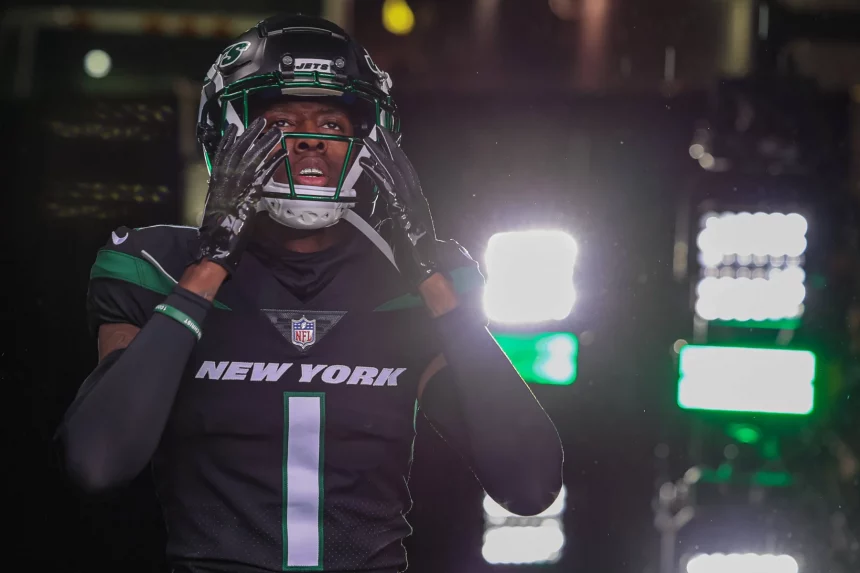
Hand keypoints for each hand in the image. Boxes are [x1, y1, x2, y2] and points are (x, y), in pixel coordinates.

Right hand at [198, 118, 284, 273]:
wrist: (216, 239)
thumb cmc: (216, 226)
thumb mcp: (216, 202)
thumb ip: (223, 190)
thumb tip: (229, 184)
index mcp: (216, 178)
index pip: (222, 153)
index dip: (228, 139)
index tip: (234, 127)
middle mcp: (226, 176)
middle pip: (240, 149)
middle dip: (251, 134)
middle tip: (262, 120)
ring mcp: (238, 184)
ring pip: (254, 157)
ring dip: (267, 143)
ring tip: (277, 132)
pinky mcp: (251, 193)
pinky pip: (265, 174)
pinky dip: (274, 162)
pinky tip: (283, 154)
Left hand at [360, 128, 444, 286]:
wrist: (426, 268)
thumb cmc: (416, 255)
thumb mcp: (405, 229)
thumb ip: (398, 215)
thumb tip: (386, 208)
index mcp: (418, 202)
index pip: (408, 173)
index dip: (398, 156)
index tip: (389, 144)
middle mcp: (417, 198)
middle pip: (403, 166)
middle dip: (391, 147)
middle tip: (379, 131)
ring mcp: (410, 203)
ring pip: (394, 172)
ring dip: (380, 155)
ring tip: (368, 142)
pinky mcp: (401, 211)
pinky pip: (387, 188)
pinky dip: (375, 174)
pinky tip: (365, 164)